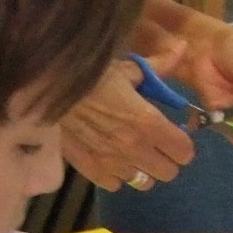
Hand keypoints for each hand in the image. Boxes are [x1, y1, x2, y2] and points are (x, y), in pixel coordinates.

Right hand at [61, 57, 196, 191]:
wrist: (49, 87)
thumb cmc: (91, 73)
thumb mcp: (128, 66)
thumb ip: (159, 66)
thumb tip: (182, 47)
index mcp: (147, 122)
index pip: (183, 151)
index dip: (183, 143)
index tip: (177, 135)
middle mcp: (133, 148)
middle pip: (167, 173)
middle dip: (167, 159)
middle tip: (158, 144)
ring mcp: (111, 162)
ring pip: (143, 182)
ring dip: (143, 169)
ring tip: (133, 152)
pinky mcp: (89, 169)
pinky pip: (114, 184)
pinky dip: (117, 175)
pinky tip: (111, 158)